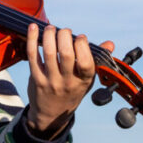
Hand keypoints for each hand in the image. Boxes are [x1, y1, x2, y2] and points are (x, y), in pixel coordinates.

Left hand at [24, 23, 99, 137]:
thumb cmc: (72, 91)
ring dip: (49, 35)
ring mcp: (51, 81)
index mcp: (84, 80)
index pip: (85, 61)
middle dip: (65, 35)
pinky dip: (32, 39)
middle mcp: (68, 81)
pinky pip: (33, 56)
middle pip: (66, 54)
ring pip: (49, 52)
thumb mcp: (88, 80)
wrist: (51, 114)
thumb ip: (97, 61)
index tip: (80, 38)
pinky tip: (34, 28)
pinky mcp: (36, 78)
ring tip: (51, 28)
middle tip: (64, 31)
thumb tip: (110, 44)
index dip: (82, 45)